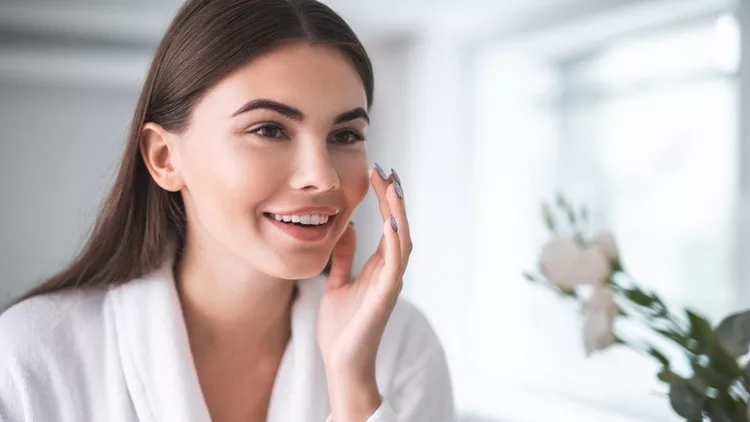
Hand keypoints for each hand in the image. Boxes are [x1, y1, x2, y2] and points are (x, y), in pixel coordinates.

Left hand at [317, 165, 411, 419]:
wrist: (342, 363)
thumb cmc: (341, 328)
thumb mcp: (338, 284)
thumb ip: (344, 259)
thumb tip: (344, 229)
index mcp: (379, 268)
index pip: (387, 225)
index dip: (384, 199)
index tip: (377, 173)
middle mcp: (389, 272)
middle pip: (398, 226)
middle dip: (393, 198)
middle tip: (387, 169)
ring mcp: (390, 284)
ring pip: (401, 241)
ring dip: (398, 212)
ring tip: (392, 186)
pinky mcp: (385, 297)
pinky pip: (394, 265)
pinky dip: (395, 242)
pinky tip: (390, 221)